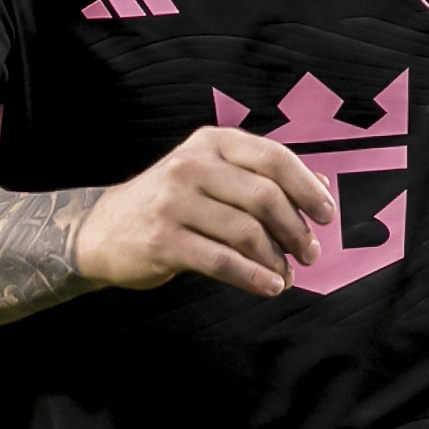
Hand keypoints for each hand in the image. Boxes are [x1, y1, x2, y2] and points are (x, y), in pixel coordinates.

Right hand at [76, 126, 336, 299]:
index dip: (307, 188)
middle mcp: (192, 165)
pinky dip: (253, 277)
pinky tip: (268, 286)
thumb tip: (323, 185)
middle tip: (309, 253)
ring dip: (276, 259)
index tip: (326, 216)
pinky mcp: (162, 240)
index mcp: (211, 143)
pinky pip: (222, 261)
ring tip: (286, 275)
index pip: (274, 158)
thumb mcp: (213, 177)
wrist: (102, 230)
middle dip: (296, 230)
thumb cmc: (170, 204)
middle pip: (265, 196)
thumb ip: (263, 178)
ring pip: (246, 232)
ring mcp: (173, 202)